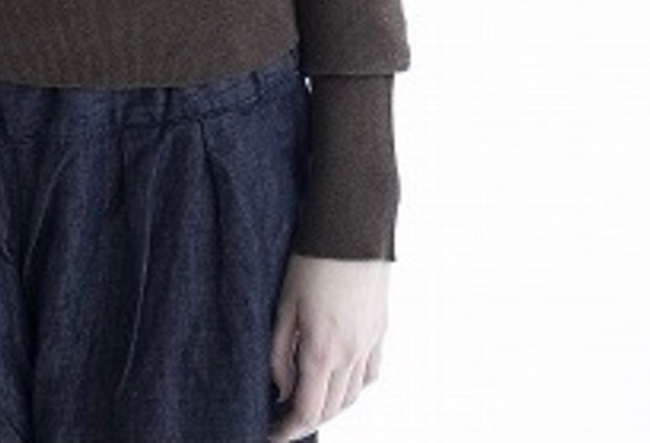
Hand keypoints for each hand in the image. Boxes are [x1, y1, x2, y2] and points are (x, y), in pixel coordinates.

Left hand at [267, 253, 389, 441]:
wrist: (351, 226)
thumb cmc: (310, 258)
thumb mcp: (283, 304)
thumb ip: (280, 352)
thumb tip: (281, 389)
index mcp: (322, 351)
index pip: (307, 412)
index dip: (286, 430)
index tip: (269, 434)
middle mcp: (351, 355)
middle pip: (331, 409)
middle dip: (305, 420)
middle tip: (281, 419)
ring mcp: (370, 344)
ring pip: (353, 396)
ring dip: (330, 406)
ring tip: (305, 400)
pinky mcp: (380, 330)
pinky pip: (370, 374)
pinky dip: (354, 387)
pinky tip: (338, 379)